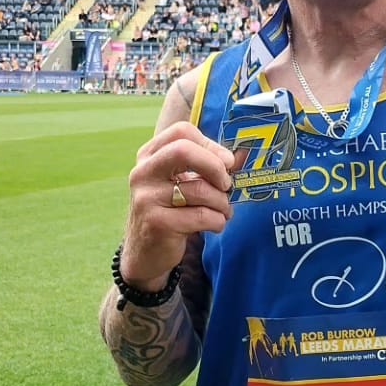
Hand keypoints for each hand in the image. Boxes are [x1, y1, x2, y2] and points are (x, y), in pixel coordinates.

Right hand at [121, 121, 234, 288]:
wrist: (146, 252)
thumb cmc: (171, 211)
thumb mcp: (182, 183)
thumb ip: (207, 167)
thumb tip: (241, 155)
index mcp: (149, 155)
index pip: (182, 132)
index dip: (211, 145)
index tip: (226, 163)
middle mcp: (143, 172)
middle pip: (184, 151)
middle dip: (215, 167)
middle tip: (226, 185)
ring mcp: (147, 198)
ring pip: (200, 190)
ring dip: (222, 203)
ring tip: (222, 211)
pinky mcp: (157, 223)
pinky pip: (202, 216)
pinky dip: (218, 221)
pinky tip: (215, 225)